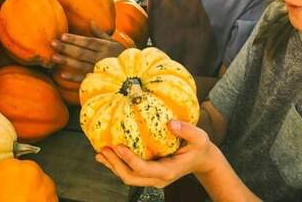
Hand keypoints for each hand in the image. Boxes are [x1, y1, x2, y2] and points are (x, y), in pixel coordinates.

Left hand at [51, 22, 124, 81]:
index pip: (88, 42)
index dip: (75, 39)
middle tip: (53, 43)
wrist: (135, 73)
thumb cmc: (122, 55)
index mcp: (105, 47)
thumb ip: (101, 34)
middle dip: (66, 48)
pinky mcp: (98, 80)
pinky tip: (63, 75)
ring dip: (67, 61)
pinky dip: (74, 78)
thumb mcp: (114, 42)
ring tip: (54, 58)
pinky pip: (85, 79)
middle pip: (82, 52)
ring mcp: (100, 70)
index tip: (62, 36)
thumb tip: (91, 22)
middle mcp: (102, 57)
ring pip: (81, 65)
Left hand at [96, 120, 216, 187]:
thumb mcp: (199, 137)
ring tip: (100, 153)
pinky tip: (108, 154)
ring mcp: (153, 178)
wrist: (201, 159)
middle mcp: (158, 178)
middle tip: (104, 150)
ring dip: (113, 166)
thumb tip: (170, 123)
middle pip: (131, 178)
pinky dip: (118, 164)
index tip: (118, 146)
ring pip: (128, 177)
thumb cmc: (199, 147)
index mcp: (168, 171)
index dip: (130, 160)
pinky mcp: (149, 173)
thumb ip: (187, 130)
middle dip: (115, 165)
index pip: (144, 169)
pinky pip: (131, 172)